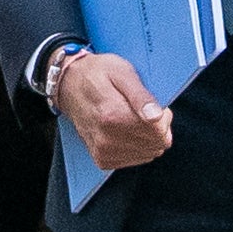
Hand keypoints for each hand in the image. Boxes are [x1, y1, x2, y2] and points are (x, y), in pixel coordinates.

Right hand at [44, 48, 172, 170]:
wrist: (69, 84)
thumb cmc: (98, 74)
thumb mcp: (122, 71)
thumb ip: (141, 95)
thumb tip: (156, 117)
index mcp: (113, 115)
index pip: (159, 132)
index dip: (163, 117)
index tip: (153, 105)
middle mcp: (106, 139)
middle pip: (156, 144)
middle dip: (157, 127)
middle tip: (143, 109)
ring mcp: (103, 152)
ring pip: (149, 153)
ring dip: (147, 137)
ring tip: (132, 118)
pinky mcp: (102, 160)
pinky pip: (136, 159)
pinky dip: (136, 145)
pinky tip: (125, 130)